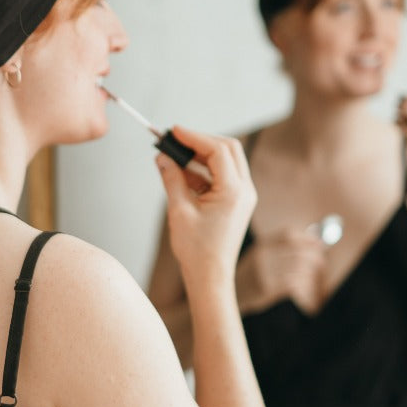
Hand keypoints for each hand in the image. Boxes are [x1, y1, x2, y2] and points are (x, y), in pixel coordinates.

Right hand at [156, 125, 256, 285]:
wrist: (210, 276)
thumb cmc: (197, 250)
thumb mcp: (179, 210)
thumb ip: (172, 179)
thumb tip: (162, 157)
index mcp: (234, 191)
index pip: (217, 150)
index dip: (194, 136)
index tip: (174, 131)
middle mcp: (244, 190)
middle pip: (228, 149)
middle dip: (201, 141)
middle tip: (175, 140)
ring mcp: (243, 196)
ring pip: (226, 161)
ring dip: (201, 155)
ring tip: (174, 157)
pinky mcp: (236, 202)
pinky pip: (222, 176)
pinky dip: (203, 170)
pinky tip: (182, 173)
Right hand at [235, 230, 326, 314]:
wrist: (230, 295)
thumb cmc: (249, 276)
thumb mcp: (257, 256)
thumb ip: (277, 249)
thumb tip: (308, 242)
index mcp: (260, 246)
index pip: (288, 235)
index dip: (307, 238)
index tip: (320, 243)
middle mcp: (262, 256)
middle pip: (296, 251)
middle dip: (314, 255)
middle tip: (322, 260)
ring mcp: (263, 272)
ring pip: (297, 267)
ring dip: (310, 271)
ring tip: (315, 273)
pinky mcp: (266, 288)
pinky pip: (292, 282)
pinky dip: (302, 283)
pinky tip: (304, 285)